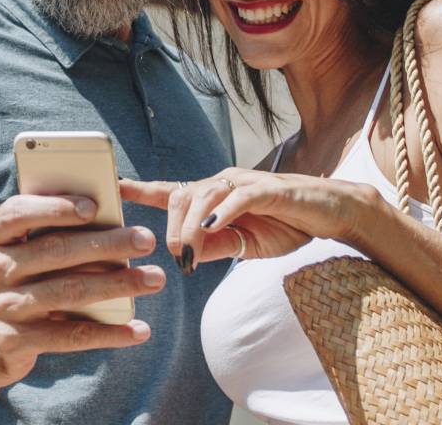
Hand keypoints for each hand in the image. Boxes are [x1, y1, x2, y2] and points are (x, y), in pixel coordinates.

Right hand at [0, 194, 164, 383]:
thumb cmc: (14, 285)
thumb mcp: (17, 255)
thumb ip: (49, 236)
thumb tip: (111, 223)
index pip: (18, 213)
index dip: (55, 207)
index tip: (94, 206)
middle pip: (54, 251)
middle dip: (106, 243)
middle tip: (146, 239)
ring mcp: (3, 307)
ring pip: (68, 292)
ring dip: (117, 284)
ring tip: (154, 279)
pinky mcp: (15, 341)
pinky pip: (69, 335)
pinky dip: (109, 333)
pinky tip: (138, 330)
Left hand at [120, 169, 381, 269]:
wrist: (330, 214)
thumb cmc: (286, 226)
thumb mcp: (244, 245)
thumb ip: (214, 247)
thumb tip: (185, 255)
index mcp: (214, 196)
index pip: (170, 190)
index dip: (140, 189)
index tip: (111, 189)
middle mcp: (224, 183)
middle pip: (181, 195)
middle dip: (170, 227)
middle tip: (177, 258)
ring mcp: (245, 183)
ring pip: (204, 196)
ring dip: (191, 227)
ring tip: (187, 252)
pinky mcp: (269, 189)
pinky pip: (238, 197)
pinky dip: (221, 212)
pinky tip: (211, 228)